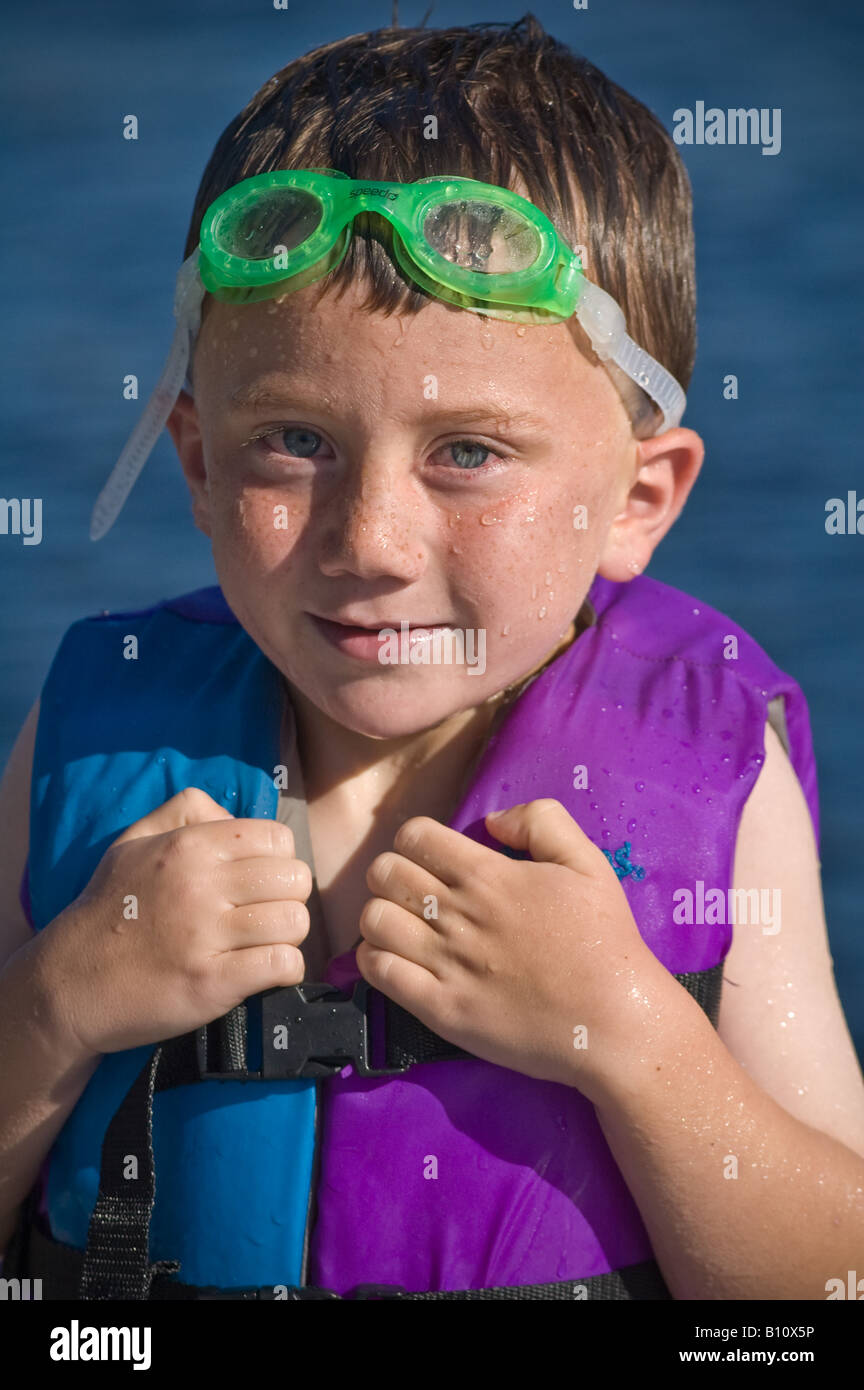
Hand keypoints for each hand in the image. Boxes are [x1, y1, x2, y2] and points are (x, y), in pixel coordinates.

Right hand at [36, 788, 311, 1056]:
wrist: (70, 983)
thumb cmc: (109, 910)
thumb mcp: (135, 840)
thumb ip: (185, 811)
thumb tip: (234, 815)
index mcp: (189, 846)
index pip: (278, 838)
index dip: (280, 860)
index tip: (261, 882)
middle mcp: (201, 885)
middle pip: (295, 879)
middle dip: (288, 897)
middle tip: (264, 915)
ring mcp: (207, 936)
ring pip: (294, 922)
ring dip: (287, 936)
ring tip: (263, 944)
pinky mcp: (213, 982)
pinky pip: (282, 965)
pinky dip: (284, 971)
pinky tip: (263, 972)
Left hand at [356, 799, 666, 1098]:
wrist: (614, 1022)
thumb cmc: (605, 941)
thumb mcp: (587, 862)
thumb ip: (541, 821)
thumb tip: (492, 820)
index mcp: (489, 875)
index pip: (413, 836)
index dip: (414, 840)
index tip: (430, 857)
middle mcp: (459, 914)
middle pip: (384, 873)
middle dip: (391, 874)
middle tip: (412, 890)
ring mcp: (446, 964)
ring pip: (373, 920)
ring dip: (380, 915)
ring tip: (402, 924)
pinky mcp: (440, 1009)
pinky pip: (379, 972)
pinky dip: (376, 959)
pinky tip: (398, 959)